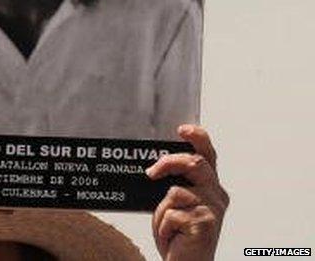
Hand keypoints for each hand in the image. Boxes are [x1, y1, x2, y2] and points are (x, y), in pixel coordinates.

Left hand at [147, 125, 228, 260]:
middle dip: (169, 162)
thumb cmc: (178, 234)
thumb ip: (173, 184)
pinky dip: (163, 227)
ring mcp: (212, 210)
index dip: (197, 137)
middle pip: (194, 163)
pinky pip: (170, 214)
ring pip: (175, 192)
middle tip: (151, 172)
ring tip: (169, 227)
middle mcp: (216, 196)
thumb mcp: (173, 204)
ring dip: (162, 212)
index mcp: (211, 187)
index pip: (207, 155)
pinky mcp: (204, 224)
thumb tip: (154, 165)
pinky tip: (173, 237)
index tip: (182, 129)